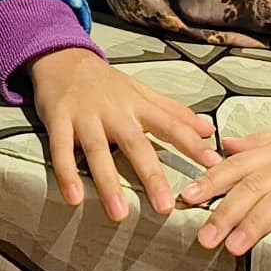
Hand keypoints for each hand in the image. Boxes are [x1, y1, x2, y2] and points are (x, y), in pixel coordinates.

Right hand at [26, 50, 216, 222]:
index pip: (168, 124)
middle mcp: (113, 110)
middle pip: (134, 143)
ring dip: (108, 182)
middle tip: (165, 207)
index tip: (212, 165)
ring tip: (119, 213)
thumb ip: (173, 112)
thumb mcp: (141, 91)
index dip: (190, 143)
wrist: (62, 56)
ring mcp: (84, 115)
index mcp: (136, 104)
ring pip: (97, 150)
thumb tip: (208, 129)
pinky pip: (60, 149)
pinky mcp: (57, 119)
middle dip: (151, 175)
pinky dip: (65, 173)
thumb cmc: (105, 82)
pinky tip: (73, 197)